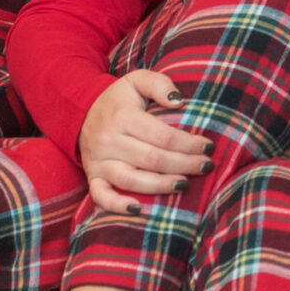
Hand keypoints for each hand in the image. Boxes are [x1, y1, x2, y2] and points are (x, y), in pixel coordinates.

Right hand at [79, 70, 212, 212]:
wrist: (81, 112)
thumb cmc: (118, 99)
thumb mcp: (137, 80)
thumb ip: (159, 84)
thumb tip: (179, 101)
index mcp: (123, 117)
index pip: (163, 136)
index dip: (189, 144)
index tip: (208, 147)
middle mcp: (109, 141)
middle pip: (153, 160)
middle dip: (184, 165)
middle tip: (206, 165)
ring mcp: (99, 161)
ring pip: (133, 180)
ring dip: (162, 186)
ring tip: (185, 184)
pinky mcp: (92, 176)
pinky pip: (101, 196)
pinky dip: (117, 206)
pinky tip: (139, 210)